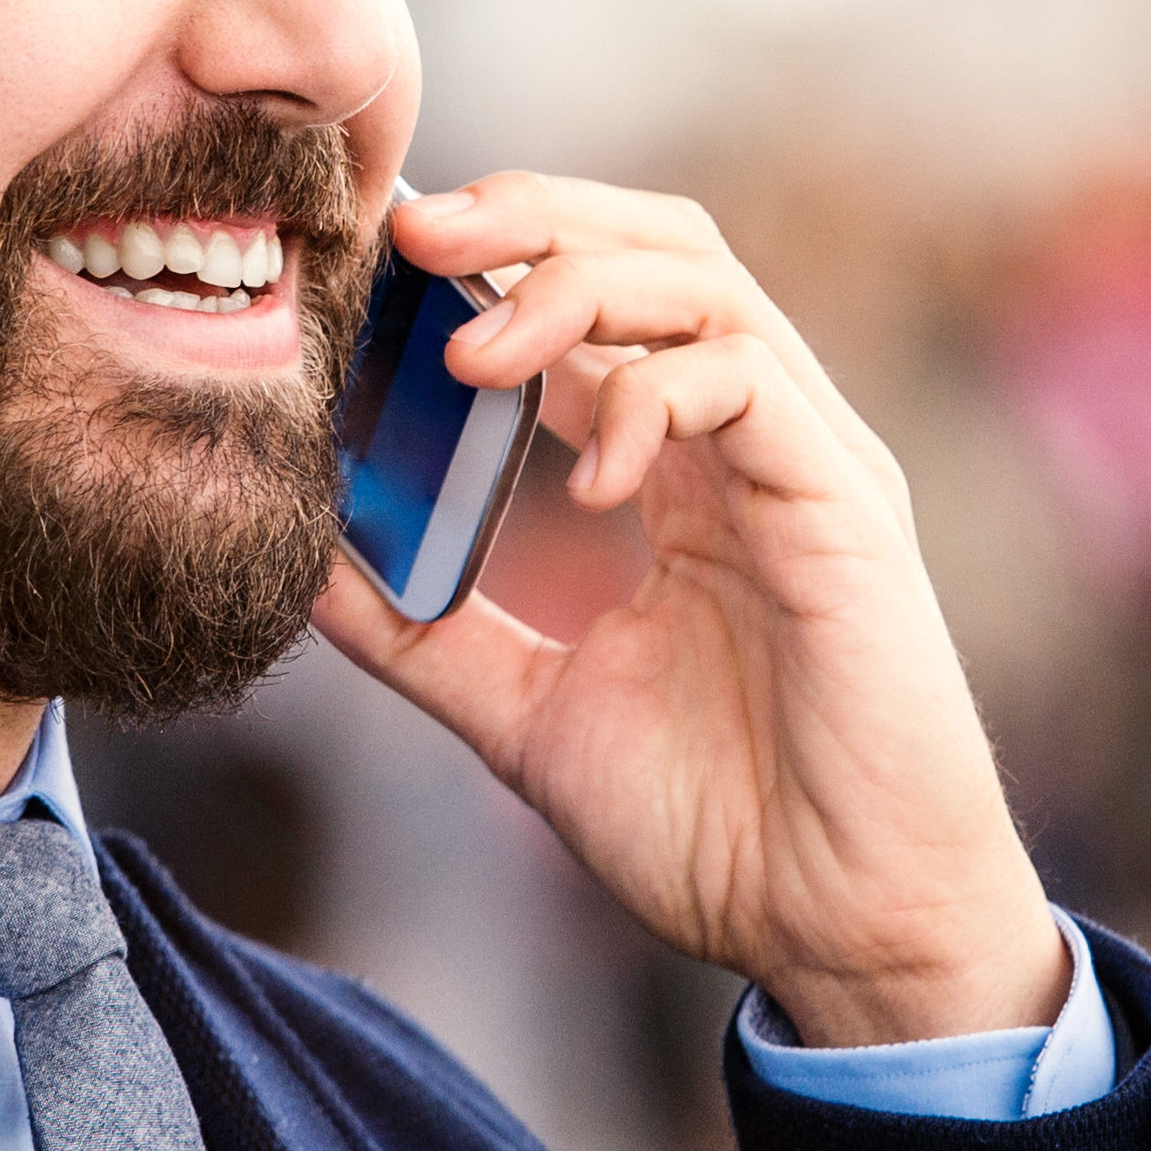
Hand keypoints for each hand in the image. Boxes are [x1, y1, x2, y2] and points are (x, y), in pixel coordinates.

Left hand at [309, 173, 1066, 1048]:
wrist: (844, 936)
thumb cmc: (719, 831)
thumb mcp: (526, 717)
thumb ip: (424, 632)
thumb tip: (302, 558)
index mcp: (686, 476)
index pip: (595, 304)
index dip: (493, 256)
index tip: (378, 256)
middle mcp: (756, 444)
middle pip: (660, 245)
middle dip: (533, 214)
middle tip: (415, 234)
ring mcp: (809, 465)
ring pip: (707, 283)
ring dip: (577, 286)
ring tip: (473, 351)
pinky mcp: (848, 510)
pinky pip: (753, 385)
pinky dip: (657, 397)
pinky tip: (592, 478)